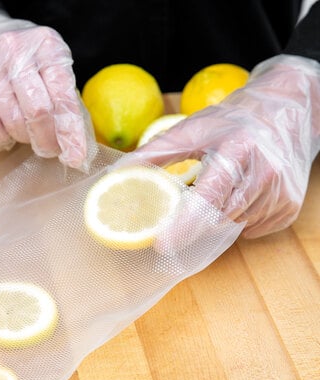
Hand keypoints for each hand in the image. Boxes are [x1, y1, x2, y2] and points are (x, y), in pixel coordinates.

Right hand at [0, 7, 91, 169]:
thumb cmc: (24, 65)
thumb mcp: (50, 70)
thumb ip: (65, 102)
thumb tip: (75, 148)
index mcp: (46, 46)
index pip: (63, 96)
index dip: (70, 131)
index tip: (75, 157)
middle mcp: (15, 51)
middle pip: (38, 111)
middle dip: (47, 140)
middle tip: (49, 149)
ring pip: (13, 121)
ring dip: (23, 138)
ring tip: (25, 133)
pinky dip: (0, 138)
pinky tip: (5, 132)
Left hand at [132, 55, 319, 237]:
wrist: (289, 108)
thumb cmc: (232, 121)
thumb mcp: (192, 128)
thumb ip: (155, 154)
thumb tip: (116, 175)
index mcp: (238, 148)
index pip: (209, 196)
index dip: (184, 224)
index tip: (161, 244)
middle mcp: (265, 172)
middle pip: (217, 217)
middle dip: (195, 218)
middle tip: (188, 200)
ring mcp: (281, 192)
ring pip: (232, 225)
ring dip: (217, 215)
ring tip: (223, 184)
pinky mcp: (290, 207)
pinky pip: (251, 229)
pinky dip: (239, 218)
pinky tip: (242, 192)